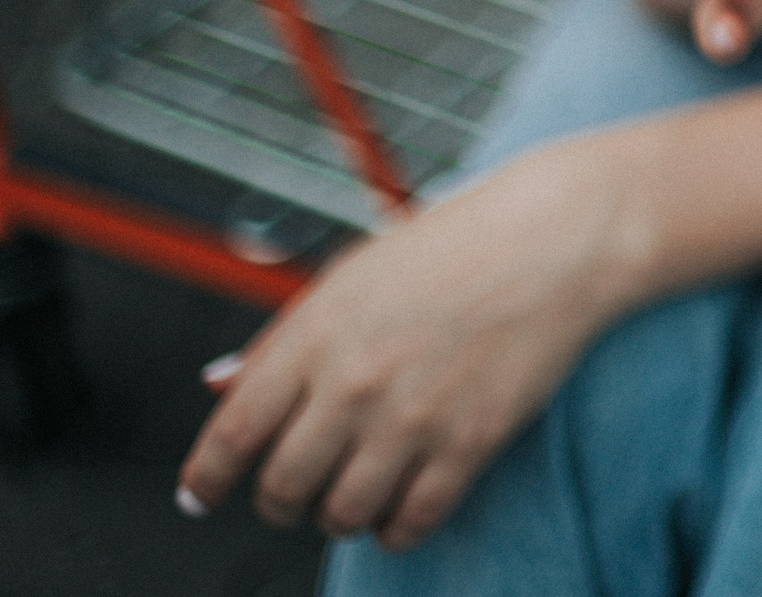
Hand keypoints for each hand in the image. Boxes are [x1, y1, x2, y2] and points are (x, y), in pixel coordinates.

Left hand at [178, 135, 648, 548]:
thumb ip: (285, 334)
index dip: (205, 478)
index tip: (200, 495)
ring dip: (338, 516)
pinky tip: (399, 510)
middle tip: (291, 494)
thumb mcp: (353, 272)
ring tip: (351, 497)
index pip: (233, 432)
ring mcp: (415, 416)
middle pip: (283, 486)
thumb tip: (222, 384)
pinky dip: (396, 529)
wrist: (555, 237)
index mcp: (318, 332)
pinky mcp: (471, 441)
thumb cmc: (458, 243)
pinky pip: (413, 520)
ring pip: (343, 513)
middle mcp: (357, 381)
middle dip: (279, 502)